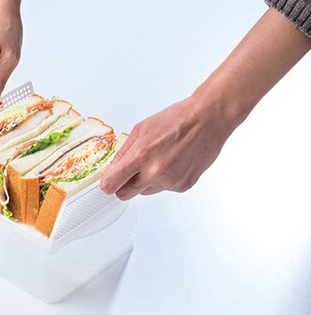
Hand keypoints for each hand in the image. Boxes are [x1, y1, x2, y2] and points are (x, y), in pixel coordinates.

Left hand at [101, 7, 310, 199]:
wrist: (208, 120)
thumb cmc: (176, 119)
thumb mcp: (141, 129)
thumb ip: (124, 153)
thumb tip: (112, 169)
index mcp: (141, 156)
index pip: (111, 184)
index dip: (107, 183)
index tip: (108, 180)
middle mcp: (155, 173)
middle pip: (125, 194)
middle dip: (123, 185)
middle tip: (130, 171)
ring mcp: (170, 182)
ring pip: (144, 192)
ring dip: (145, 181)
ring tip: (157, 159)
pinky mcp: (183, 186)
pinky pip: (163, 189)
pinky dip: (163, 180)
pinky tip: (171, 162)